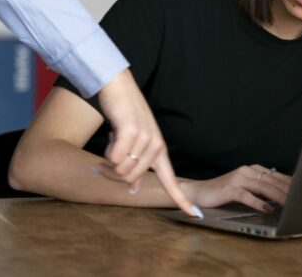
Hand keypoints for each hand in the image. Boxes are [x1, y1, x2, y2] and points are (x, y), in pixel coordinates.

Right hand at [96, 69, 199, 216]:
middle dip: (112, 172)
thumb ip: (135, 165)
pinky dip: (107, 149)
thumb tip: (132, 189)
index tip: (194, 214)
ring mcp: (146, 139)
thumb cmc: (124, 117)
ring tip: (114, 139)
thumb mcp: (133, 143)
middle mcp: (156, 147)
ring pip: (120, 169)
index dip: (181, 198)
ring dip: (109, 158)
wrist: (119, 88)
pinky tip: (112, 133)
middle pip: (129, 179)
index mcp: (159, 151)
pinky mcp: (132, 132)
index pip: (171, 180)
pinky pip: (114, 157)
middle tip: (108, 154)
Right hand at [182, 165, 291, 212]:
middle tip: (301, 199)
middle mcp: (247, 171)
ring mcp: (238, 179)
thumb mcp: (245, 188)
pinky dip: (258, 202)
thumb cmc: (223, 192)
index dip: (290, 183)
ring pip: (263, 186)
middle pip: (272, 180)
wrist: (198, 192)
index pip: (276, 175)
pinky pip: (246, 195)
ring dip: (278, 196)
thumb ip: (260, 189)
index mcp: (252, 170)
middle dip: (288, 190)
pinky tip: (267, 208)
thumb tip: (281, 196)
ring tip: (289, 204)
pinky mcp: (229, 189)